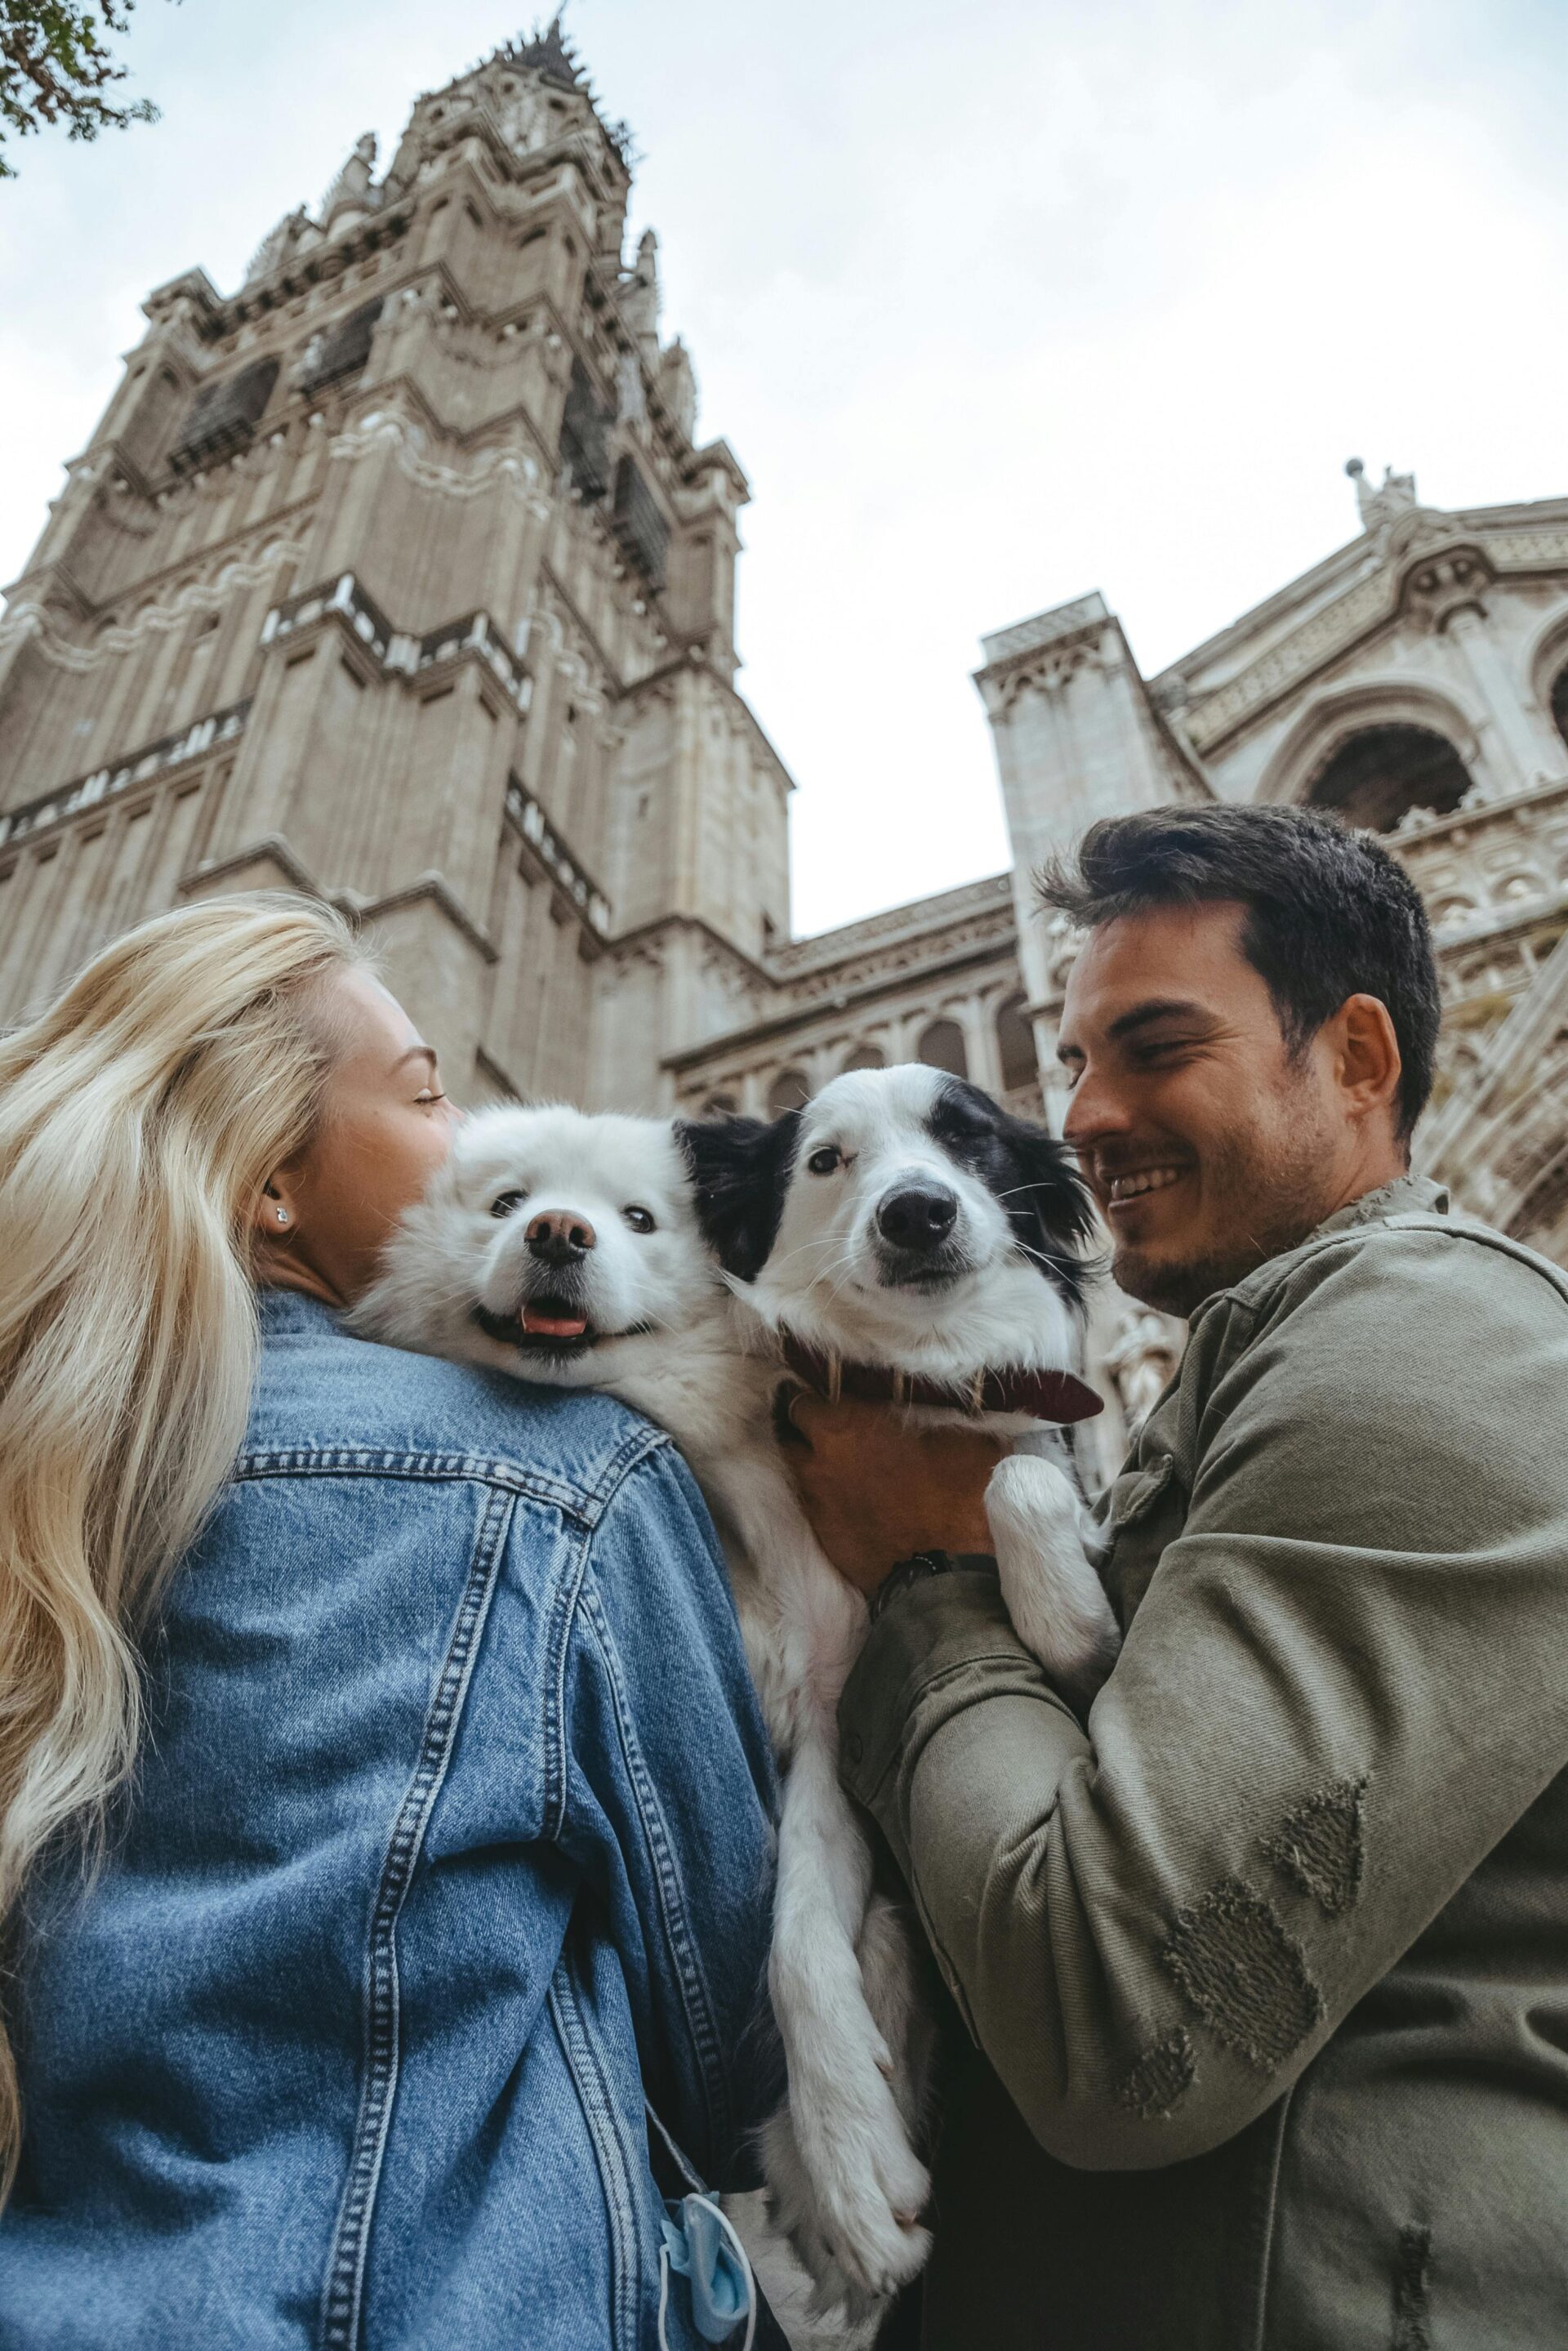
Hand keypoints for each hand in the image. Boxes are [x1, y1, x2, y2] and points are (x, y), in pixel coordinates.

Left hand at [782, 1392, 1006, 1598]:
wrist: (949, 1574)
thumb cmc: (958, 1498)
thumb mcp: (961, 1441)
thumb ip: (933, 1419)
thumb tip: (941, 1408)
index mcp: (846, 1427)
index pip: (802, 1399)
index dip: (813, 1397)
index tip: (827, 1397)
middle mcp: (819, 1463)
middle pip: (789, 1436)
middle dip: (803, 1430)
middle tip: (827, 1428)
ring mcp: (817, 1505)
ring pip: (799, 1475)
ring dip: (813, 1467)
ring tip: (836, 1465)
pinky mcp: (825, 1540)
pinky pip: (816, 1509)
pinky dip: (826, 1502)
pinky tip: (848, 1502)